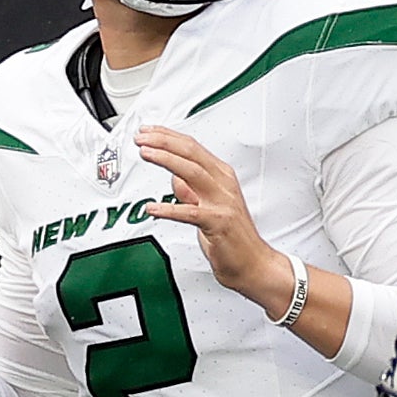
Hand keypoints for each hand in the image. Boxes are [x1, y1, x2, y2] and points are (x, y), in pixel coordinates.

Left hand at [135, 126, 295, 317]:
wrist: (254, 264)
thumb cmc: (233, 238)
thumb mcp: (209, 206)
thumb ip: (192, 190)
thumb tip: (174, 176)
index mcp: (222, 177)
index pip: (192, 148)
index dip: (168, 137)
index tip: (148, 132)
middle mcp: (223, 185)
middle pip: (191, 154)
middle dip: (164, 142)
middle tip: (142, 138)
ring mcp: (222, 203)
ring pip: (192, 173)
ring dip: (166, 160)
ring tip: (147, 154)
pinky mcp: (218, 223)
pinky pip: (190, 213)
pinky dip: (169, 209)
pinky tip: (152, 208)